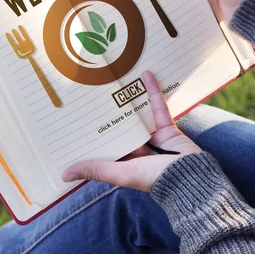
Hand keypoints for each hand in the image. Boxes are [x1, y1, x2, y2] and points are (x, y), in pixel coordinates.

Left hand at [61, 71, 201, 191]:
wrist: (191, 177)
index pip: (105, 146)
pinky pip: (158, 107)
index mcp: (124, 162)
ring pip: (137, 115)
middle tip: (93, 92)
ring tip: (116, 81)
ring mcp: (153, 138)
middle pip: (120, 128)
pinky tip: (145, 75)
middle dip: (108, 113)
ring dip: (129, 99)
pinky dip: (153, 91)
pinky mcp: (167, 127)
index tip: (77, 120)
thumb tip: (63, 175)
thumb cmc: (154, 178)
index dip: (93, 135)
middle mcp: (137, 150)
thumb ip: (96, 169)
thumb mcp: (121, 173)